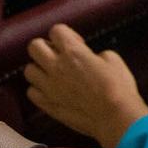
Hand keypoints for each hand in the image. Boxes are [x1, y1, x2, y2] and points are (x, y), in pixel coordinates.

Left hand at [24, 24, 147, 147]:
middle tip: (59, 55)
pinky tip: (51, 90)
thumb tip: (89, 59)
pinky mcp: (48, 105)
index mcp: (73, 52)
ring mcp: (49, 87)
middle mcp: (56, 67)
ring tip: (53, 74)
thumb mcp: (113, 59)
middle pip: (34, 47)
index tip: (76, 43)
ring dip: (40, 68)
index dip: (66, 34)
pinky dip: (39, 89)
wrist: (114, 117)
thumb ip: (94, 54)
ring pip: (29, 70)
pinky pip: (31, 92)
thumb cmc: (118, 88)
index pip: (56, 30)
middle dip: (46, 46)